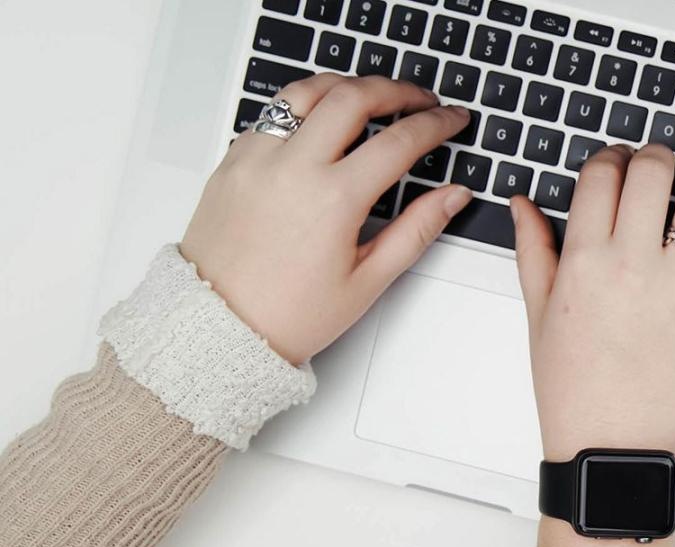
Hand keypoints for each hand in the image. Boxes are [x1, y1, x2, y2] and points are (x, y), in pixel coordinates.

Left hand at [180, 74, 473, 364]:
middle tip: (420, 99)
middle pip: (353, 96)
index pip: (399, 140)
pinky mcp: (232, 161)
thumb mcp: (368, 280)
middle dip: (396, 90)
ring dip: (346, 86)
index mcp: (333, 199)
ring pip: (306, 91)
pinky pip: (272, 114)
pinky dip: (304, 107)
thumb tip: (452, 196)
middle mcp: (292, 168)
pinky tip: (322, 122)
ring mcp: (256, 159)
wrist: (217, 327)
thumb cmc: (287, 314)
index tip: (451, 119)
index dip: (436, 123)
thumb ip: (417, 229)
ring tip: (371, 96)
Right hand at [512, 144, 674, 546]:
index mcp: (584, 261)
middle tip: (658, 162)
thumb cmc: (575, 392)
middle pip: (652, 172)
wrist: (613, 450)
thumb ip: (534, 250)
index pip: (602, 175)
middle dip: (656, 156)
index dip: (611, 157)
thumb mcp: (539, 317)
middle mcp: (633, 265)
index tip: (617, 163)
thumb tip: (524, 204)